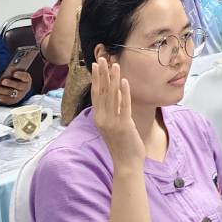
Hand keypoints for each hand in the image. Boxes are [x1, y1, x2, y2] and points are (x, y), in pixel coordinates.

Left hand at [0, 67, 32, 104]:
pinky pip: (6, 99)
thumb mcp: (16, 74)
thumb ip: (13, 71)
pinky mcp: (12, 101)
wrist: (16, 88)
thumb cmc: (15, 78)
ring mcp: (19, 96)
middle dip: (10, 83)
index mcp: (26, 79)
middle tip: (3, 81)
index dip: (20, 75)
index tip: (14, 73)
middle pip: (18, 86)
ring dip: (2, 91)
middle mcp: (24, 88)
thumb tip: (8, 71)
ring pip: (11, 94)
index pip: (25, 77)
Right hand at [91, 53, 144, 168]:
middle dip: (103, 74)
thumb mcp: (112, 125)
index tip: (95, 65)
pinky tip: (124, 81)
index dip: (96, 79)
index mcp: (98, 118)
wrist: (126, 164)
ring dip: (114, 79)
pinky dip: (124, 93)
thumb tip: (113, 93)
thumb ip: (111, 110)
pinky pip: (124, 106)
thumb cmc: (121, 144)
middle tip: (102, 58)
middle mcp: (102, 119)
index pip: (96, 94)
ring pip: (112, 96)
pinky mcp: (124, 125)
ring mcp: (112, 122)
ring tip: (115, 65)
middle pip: (102, 92)